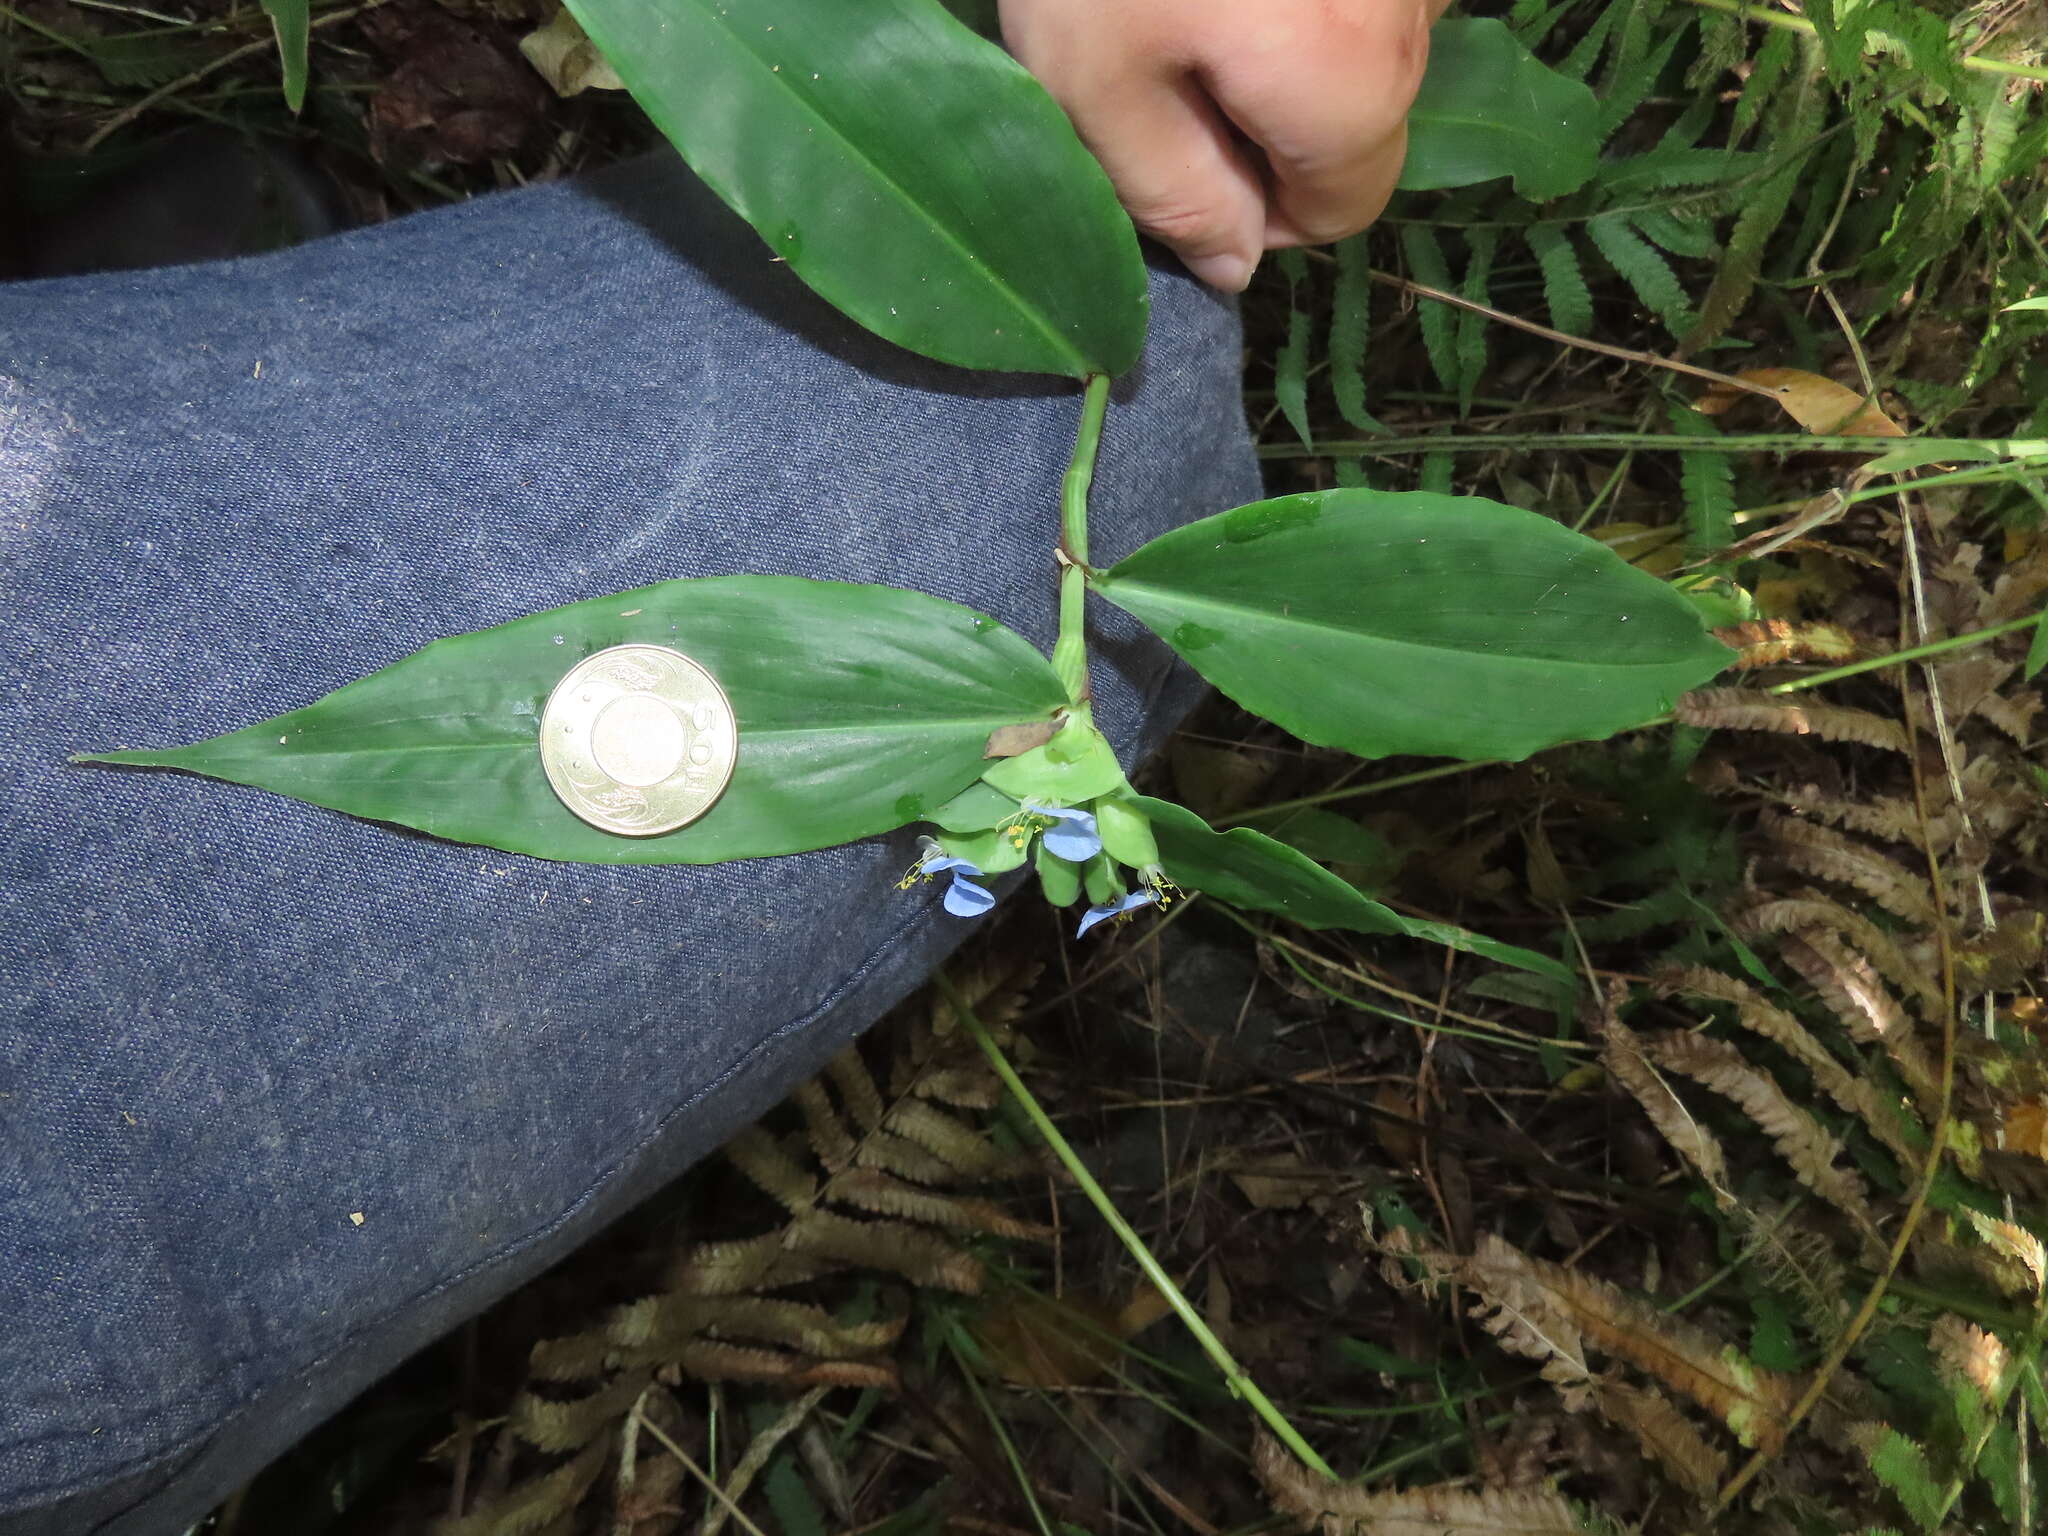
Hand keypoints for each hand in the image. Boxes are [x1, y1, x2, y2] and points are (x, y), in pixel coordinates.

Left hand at [1000, 0, 1441, 291]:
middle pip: (1359, 122)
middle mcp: (1420, 9)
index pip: (1341, 210)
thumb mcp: (1095, 84)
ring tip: (1186, 1)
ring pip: (1363, 42)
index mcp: (1355, 85)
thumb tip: (1232, 267)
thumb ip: (1171, 193)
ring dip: (1284, 39)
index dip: (1253, 208)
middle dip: (1267, 118)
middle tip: (1161, 58)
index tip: (1174, 151)